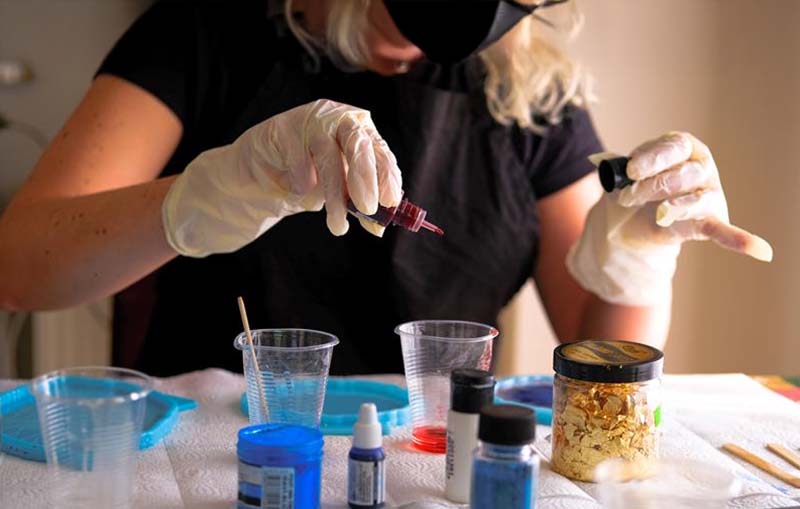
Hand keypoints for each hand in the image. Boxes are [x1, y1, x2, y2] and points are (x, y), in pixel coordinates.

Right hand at [162, 99, 402, 256]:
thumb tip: (379, 226)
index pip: (380, 150)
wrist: (263, 176)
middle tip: (368, 208)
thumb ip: (359, 204)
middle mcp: (339, 119)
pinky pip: (298, 160)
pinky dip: (301, 183)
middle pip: (358, 143)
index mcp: (361, 131)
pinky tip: (297, 190)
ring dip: (334, 195)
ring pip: (328, 155)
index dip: (387, 175)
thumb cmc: (310, 180)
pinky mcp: (283, 128)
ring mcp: (310, 120)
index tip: (390, 201)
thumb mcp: (340, 192)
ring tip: (337, 226)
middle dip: (365, 178)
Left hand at [567, 132, 772, 305]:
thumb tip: (611, 172)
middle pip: (682, 175)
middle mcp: (700, 168)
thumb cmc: (632, 187)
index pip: (674, 147)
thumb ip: (619, 172)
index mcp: (681, 148)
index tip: (631, 170)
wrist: (631, 219)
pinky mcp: (708, 221)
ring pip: (696, 200)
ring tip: (658, 214)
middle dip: (651, 187)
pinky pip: (723, 231)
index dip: (653, 159)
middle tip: (627, 197)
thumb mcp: (622, 176)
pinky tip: (759, 250)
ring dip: (671, 208)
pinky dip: (740, 241)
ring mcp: (708, 195)